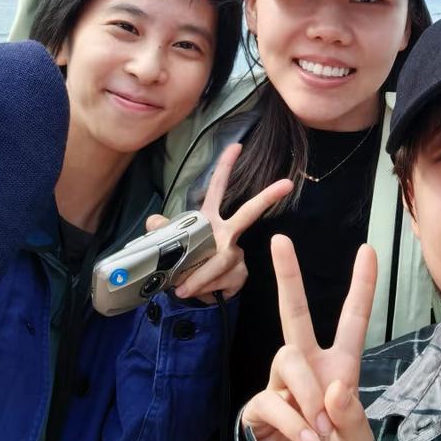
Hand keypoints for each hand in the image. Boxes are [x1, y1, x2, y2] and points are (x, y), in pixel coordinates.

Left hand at [144, 143, 292, 301]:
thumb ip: (161, 232)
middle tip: (286, 184)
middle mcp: (227, 233)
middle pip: (248, 213)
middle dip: (267, 197)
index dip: (225, 167)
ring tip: (182, 287)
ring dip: (200, 275)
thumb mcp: (168, 246)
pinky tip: (196, 291)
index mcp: (209, 220)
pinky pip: (224, 279)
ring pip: (222, 260)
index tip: (236, 146)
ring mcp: (236, 254)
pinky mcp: (241, 274)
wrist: (193, 293)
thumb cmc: (183, 264)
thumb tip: (153, 221)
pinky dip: (205, 287)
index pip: (217, 189)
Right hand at [241, 236, 376, 440]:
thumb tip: (335, 387)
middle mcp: (308, 369)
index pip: (351, 321)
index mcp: (339, 369)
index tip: (368, 250)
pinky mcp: (260, 409)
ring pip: (288, 359)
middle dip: (288, 276)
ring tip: (320, 428)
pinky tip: (307, 437)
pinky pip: (272, 399)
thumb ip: (352, 414)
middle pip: (295, 313)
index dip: (361, 287)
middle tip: (281, 242)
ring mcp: (282, 387)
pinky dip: (292, 419)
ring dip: (307, 393)